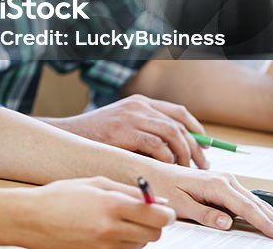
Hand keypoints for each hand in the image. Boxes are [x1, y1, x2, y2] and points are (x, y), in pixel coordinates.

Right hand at [11, 176, 174, 248]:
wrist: (31, 219)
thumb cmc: (59, 196)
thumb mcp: (95, 183)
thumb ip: (129, 191)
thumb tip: (158, 200)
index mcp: (112, 205)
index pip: (158, 217)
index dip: (165, 213)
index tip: (163, 210)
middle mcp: (111, 230)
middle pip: (154, 235)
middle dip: (154, 225)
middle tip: (142, 214)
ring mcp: (104, 247)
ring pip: (140, 245)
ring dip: (137, 234)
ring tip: (117, 220)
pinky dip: (123, 243)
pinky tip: (107, 231)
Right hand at [51, 94, 208, 167]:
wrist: (69, 136)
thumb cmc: (96, 137)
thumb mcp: (124, 126)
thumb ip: (147, 132)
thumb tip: (180, 153)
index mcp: (140, 103)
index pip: (178, 112)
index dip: (196, 130)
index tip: (203, 148)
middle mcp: (139, 106)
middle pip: (179, 125)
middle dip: (194, 148)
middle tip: (200, 166)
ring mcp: (131, 117)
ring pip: (172, 134)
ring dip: (183, 155)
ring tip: (184, 170)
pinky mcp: (124, 131)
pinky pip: (156, 146)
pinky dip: (166, 159)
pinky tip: (167, 169)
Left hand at [146, 165, 272, 240]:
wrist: (154, 172)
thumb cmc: (164, 187)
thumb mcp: (180, 204)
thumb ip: (204, 214)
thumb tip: (227, 222)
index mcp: (216, 184)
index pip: (246, 208)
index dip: (264, 223)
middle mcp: (225, 180)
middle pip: (257, 204)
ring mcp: (226, 181)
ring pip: (256, 201)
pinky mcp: (224, 185)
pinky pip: (248, 200)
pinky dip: (263, 210)